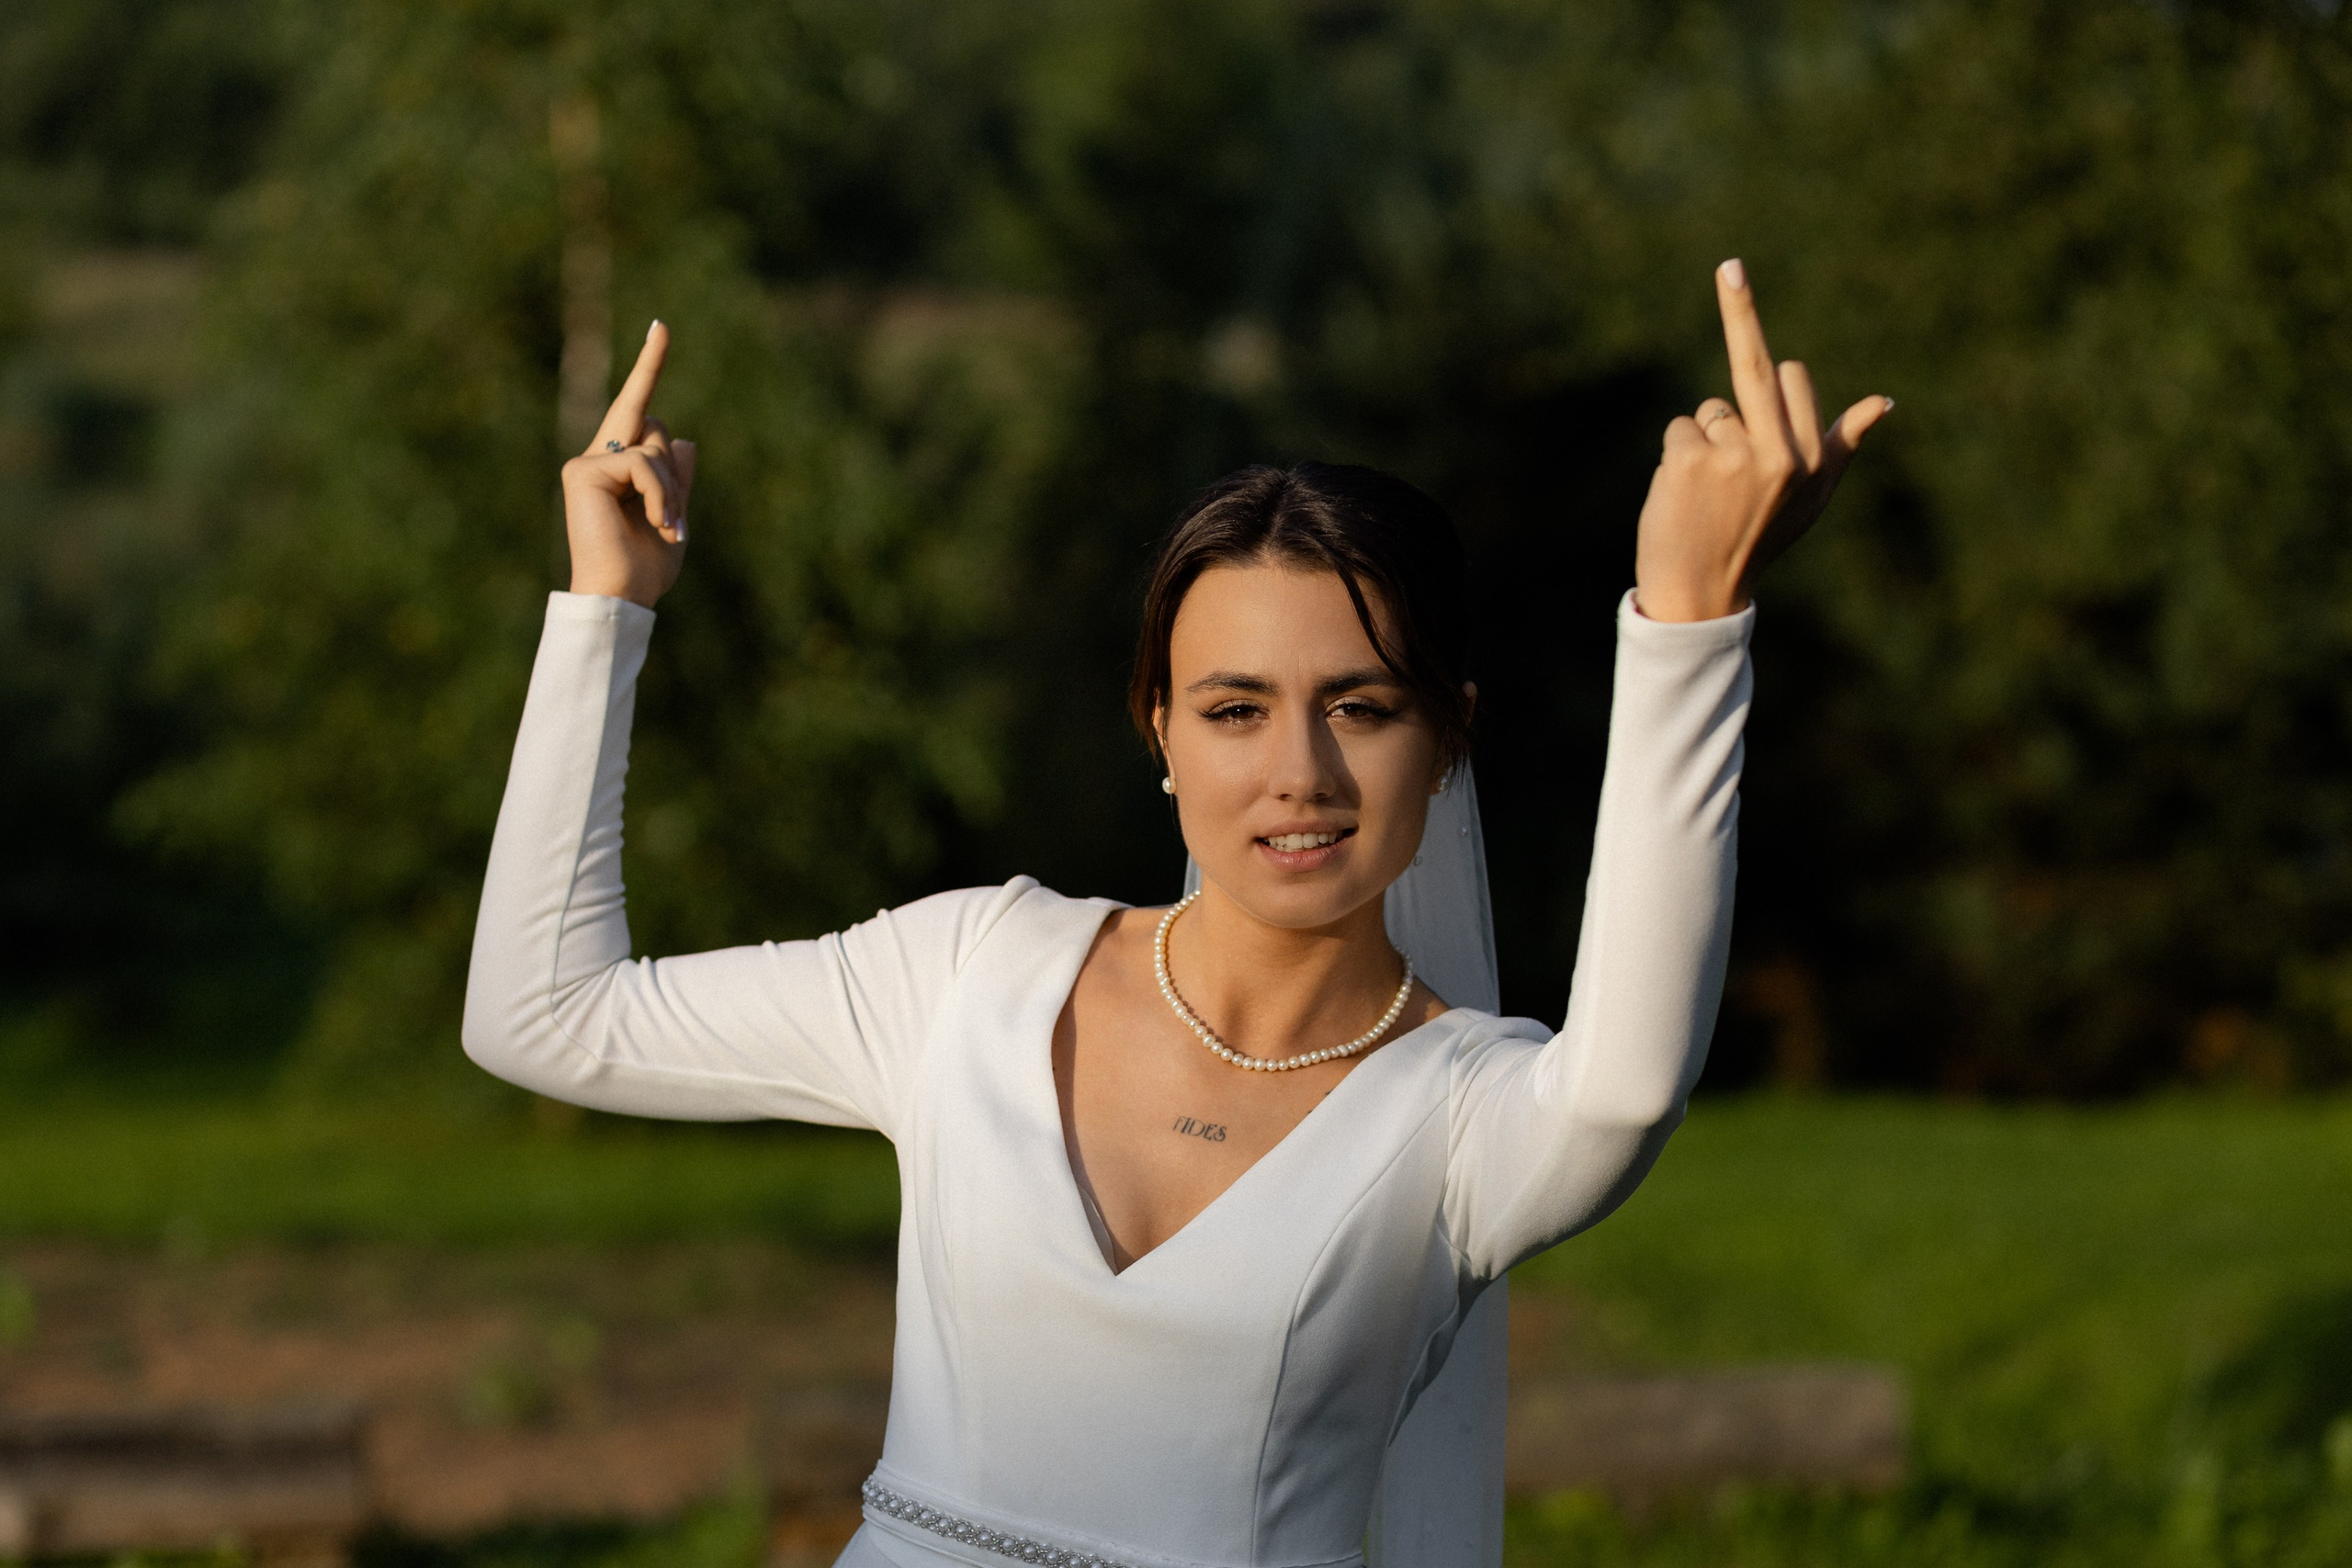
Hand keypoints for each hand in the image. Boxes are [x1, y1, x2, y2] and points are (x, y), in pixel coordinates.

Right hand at [561, 321, 696, 607]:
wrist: (621, 595)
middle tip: (671, 522)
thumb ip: (679, 480)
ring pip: (654, 445)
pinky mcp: (583, 470)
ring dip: (671, 490)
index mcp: (619, 468)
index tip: (661, 326)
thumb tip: (686, 440)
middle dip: (675, 476)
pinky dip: (660, 493)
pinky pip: (642, 462)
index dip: (649, 365)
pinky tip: (657, 521)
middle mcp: (598, 458)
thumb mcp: (675, 517)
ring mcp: (587, 462)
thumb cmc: (646, 566)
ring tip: (665, 525)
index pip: (638, 408)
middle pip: (656, 428)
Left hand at [1633, 260, 1891, 622]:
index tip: (1734, 274)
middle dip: (1740, 311)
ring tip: (1708, 492)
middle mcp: (1779, 453)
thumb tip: (1884, 402)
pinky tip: (1684, 494)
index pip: (1791, 376)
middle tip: (1731, 266)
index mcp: (1812, 459)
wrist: (1701, 594)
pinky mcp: (1690, 459)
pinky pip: (1680, 429)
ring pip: (1709, 410)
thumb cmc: (1758, 540)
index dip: (1770, 366)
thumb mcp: (1812, 499)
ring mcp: (1734, 455)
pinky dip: (1677, 456)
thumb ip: (1843, 446)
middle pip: (1758, 366)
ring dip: (1703, 442)